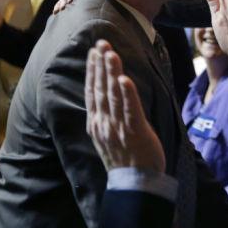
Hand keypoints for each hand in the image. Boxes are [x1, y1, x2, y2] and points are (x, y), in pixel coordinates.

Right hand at [85, 40, 164, 171]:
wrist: (135, 185)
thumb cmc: (125, 159)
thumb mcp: (108, 137)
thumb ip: (106, 116)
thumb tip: (107, 95)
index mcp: (96, 124)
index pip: (92, 92)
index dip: (92, 71)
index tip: (93, 52)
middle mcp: (104, 124)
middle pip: (101, 89)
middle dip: (101, 64)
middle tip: (101, 43)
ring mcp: (118, 128)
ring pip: (113, 96)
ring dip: (112, 73)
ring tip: (111, 53)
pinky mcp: (135, 132)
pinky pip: (130, 111)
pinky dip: (127, 95)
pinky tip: (124, 79)